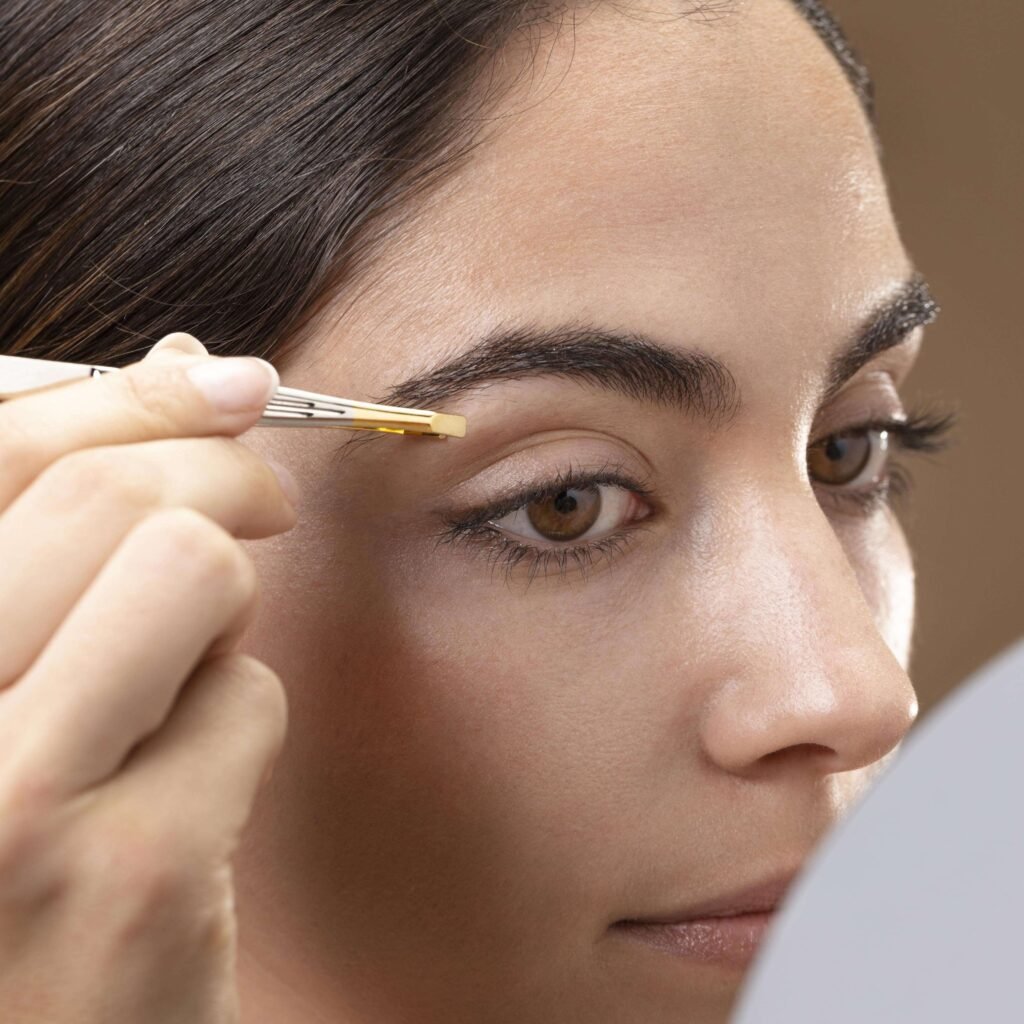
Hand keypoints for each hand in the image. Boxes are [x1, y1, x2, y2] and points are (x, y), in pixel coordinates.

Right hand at [0, 333, 297, 1023]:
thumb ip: (64, 529)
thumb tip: (185, 364)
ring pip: (193, 570)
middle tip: (264, 501)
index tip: (221, 381)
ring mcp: (7, 807)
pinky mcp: (131, 875)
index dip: (127, 393)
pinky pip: (248, 699)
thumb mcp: (2, 679)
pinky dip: (240, 723)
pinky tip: (191, 787)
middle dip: (221, 473)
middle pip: (108, 492)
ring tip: (187, 668)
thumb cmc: (15, 849)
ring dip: (223, 608)